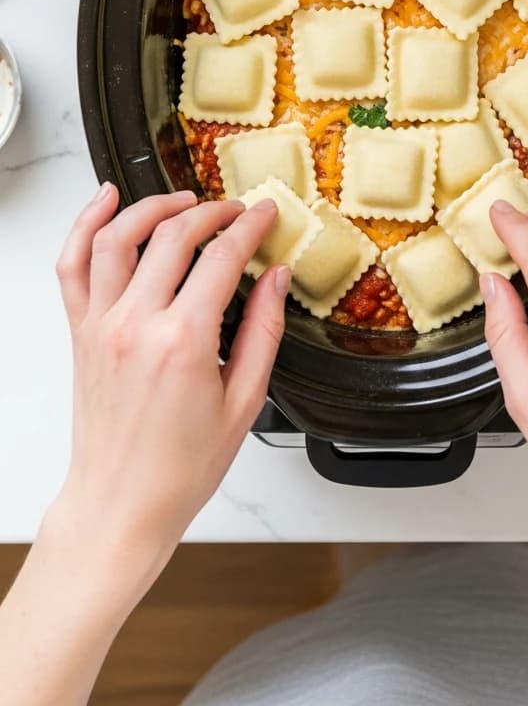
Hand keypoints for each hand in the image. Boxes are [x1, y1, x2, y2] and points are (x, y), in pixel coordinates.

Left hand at [52, 184, 287, 600]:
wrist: (121, 504)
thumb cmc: (179, 468)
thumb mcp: (244, 403)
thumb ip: (263, 331)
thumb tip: (276, 279)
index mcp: (183, 342)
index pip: (222, 258)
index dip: (250, 227)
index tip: (265, 215)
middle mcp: (137, 325)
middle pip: (173, 236)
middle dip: (212, 212)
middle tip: (235, 211)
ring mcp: (102, 325)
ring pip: (118, 237)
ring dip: (153, 206)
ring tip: (183, 201)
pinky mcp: (80, 332)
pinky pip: (72, 265)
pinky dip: (85, 225)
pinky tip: (106, 201)